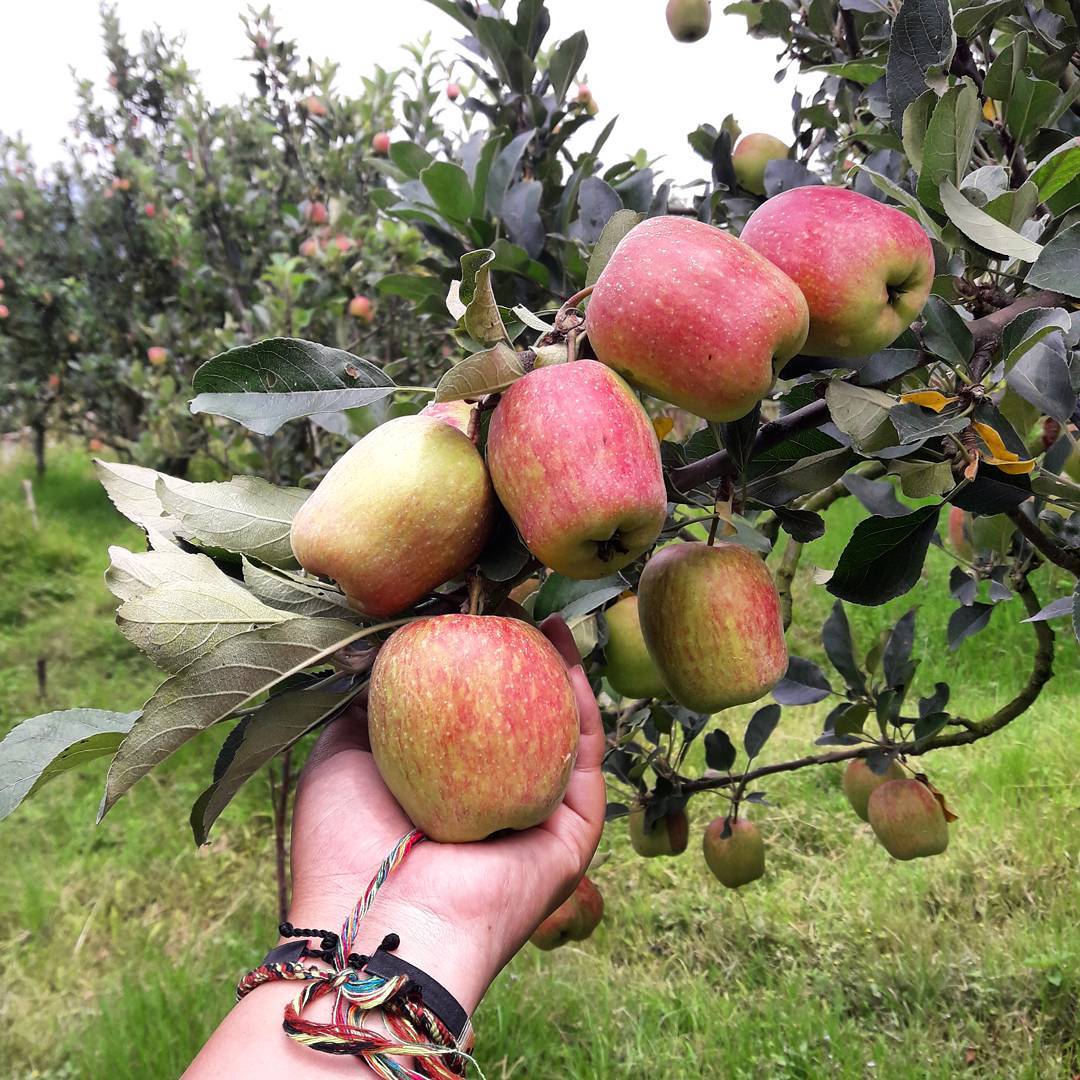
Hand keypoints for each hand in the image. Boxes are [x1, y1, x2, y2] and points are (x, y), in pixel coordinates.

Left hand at [286, 614, 605, 1012]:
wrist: (377, 927)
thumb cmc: (346, 847)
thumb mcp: (341, 757)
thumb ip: (364, 707)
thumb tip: (380, 653)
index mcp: (448, 796)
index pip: (474, 721)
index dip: (477, 664)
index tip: (469, 614)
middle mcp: (498, 807)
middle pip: (525, 721)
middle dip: (524, 661)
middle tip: (513, 605)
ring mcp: (540, 820)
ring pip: (563, 731)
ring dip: (562, 670)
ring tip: (546, 615)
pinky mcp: (573, 834)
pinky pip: (586, 755)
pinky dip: (582, 699)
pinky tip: (566, 650)